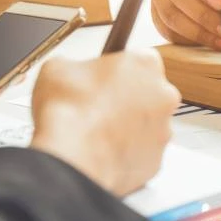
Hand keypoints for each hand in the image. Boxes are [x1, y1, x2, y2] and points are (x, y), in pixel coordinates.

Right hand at [29, 50, 180, 195]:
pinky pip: (142, 152)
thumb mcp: (57, 67)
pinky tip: (102, 151)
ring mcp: (163, 129)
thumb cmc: (70, 111)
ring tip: (95, 132)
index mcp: (145, 63)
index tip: (102, 79)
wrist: (73, 157)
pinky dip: (125, 152)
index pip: (138, 60)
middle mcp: (163, 95)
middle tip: (98, 106)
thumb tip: (71, 74)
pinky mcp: (157, 160)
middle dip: (127, 98)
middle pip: (148, 92)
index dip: (116, 71)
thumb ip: (76, 66)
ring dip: (127, 126)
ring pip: (147, 124)